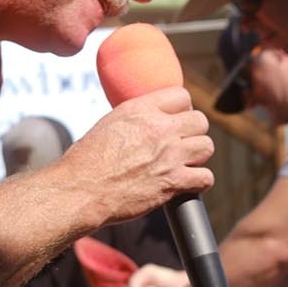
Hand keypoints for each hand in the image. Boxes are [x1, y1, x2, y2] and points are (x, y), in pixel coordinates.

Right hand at [60, 87, 213, 225]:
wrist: (80, 191)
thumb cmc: (86, 162)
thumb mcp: (108, 124)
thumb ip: (134, 118)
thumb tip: (146, 119)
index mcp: (141, 109)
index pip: (181, 96)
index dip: (182, 109)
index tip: (177, 120)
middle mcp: (159, 128)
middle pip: (199, 121)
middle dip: (193, 132)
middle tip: (181, 144)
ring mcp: (170, 155)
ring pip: (207, 147)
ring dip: (198, 156)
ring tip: (184, 163)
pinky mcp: (174, 182)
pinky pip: (206, 177)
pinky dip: (199, 182)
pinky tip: (187, 183)